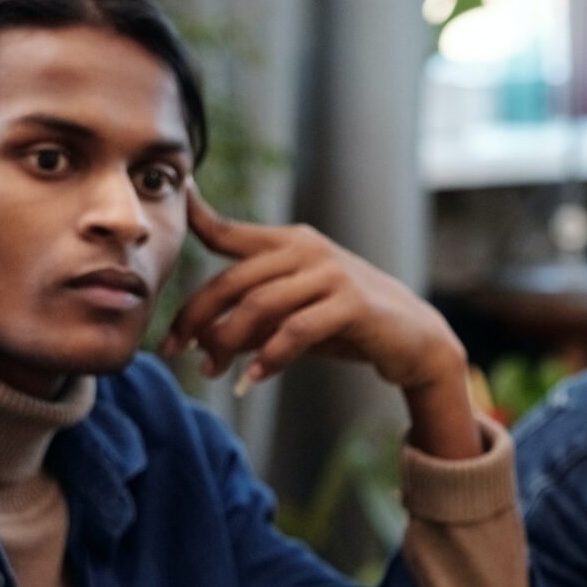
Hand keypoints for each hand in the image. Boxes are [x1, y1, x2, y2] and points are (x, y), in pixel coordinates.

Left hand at [163, 187, 478, 457]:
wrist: (416, 339)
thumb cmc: (352, 326)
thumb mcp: (300, 311)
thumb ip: (257, 313)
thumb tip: (204, 338)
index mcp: (292, 242)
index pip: (230, 232)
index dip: (196, 219)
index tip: (170, 207)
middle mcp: (308, 249)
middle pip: (233, 280)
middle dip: (197, 318)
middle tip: (175, 350)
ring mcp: (331, 274)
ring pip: (258, 306)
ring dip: (227, 343)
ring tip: (212, 372)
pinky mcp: (350, 304)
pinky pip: (294, 332)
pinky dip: (269, 358)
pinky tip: (253, 379)